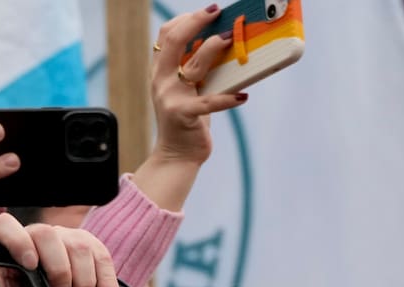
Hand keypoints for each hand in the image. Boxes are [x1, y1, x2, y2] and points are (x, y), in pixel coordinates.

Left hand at [0, 212, 118, 286]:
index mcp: (10, 244)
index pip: (6, 226)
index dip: (18, 242)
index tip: (30, 265)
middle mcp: (38, 235)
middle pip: (49, 236)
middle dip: (58, 271)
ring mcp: (65, 237)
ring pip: (79, 247)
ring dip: (83, 282)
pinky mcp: (90, 246)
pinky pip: (102, 258)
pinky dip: (107, 282)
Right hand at [136, 6, 248, 210]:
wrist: (177, 155)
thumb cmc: (189, 118)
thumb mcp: (189, 89)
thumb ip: (197, 68)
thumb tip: (225, 41)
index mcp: (161, 72)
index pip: (166, 35)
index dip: (186, 19)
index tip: (209, 12)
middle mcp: (162, 81)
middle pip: (174, 41)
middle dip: (197, 22)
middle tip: (218, 12)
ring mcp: (171, 97)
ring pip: (193, 65)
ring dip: (214, 48)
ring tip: (231, 40)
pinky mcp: (184, 115)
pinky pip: (209, 102)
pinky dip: (228, 99)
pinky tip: (243, 96)